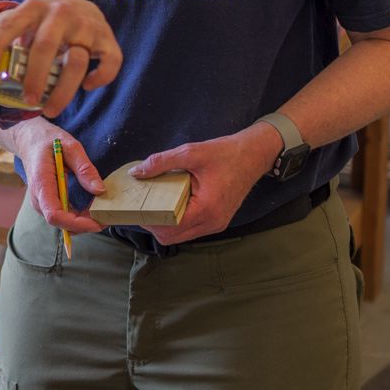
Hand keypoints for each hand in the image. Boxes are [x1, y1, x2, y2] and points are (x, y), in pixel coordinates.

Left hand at [0, 0, 122, 117]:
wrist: (77, 6)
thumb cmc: (41, 26)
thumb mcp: (19, 32)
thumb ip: (0, 58)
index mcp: (31, 9)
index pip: (9, 24)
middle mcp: (60, 13)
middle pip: (45, 46)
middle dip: (35, 77)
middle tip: (28, 101)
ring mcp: (86, 25)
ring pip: (77, 61)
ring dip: (63, 90)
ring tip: (50, 109)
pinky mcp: (107, 38)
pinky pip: (110, 62)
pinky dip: (100, 78)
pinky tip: (87, 87)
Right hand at [10, 121, 105, 235]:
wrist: (30, 141)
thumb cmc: (48, 141)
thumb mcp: (70, 147)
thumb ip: (84, 168)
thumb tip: (100, 190)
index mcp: (41, 184)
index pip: (54, 215)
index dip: (76, 224)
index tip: (97, 223)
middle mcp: (39, 198)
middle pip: (61, 223)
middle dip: (85, 225)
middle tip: (108, 216)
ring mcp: (42, 203)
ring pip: (63, 223)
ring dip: (83, 222)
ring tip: (102, 212)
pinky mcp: (47, 203)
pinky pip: (63, 216)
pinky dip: (79, 217)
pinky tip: (92, 208)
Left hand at [132, 123, 281, 245]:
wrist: (254, 155)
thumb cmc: (225, 153)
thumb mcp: (190, 152)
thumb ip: (161, 162)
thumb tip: (136, 172)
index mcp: (206, 209)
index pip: (168, 228)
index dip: (148, 220)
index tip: (135, 206)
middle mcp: (212, 223)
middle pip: (172, 237)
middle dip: (154, 224)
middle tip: (142, 205)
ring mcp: (216, 224)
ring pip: (181, 235)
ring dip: (165, 223)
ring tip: (154, 203)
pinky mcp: (218, 221)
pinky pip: (191, 228)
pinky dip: (177, 220)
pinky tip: (170, 203)